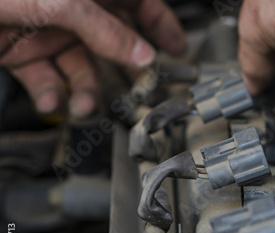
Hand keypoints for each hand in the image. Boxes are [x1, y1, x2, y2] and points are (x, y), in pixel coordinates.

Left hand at [0, 0, 184, 116]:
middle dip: (125, 70)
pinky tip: (54, 101)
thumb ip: (107, 30)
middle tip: (138, 91)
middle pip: (113, 42)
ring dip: (86, 91)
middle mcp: (73, 9)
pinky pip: (47, 77)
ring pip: (81, 67)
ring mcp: (48, 30)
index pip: (138, 4)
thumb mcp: (64, 2)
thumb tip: (144, 54)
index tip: (178, 49)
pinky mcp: (22, 50)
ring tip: (85, 106)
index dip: (161, 25)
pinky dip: (52, 94)